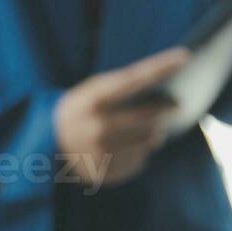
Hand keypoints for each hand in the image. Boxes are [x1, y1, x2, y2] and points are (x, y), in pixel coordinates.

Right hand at [54, 48, 187, 189]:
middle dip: (166, 110)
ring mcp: (100, 153)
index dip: (160, 67)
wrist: (46, 142)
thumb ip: (124, 90)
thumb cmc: (80, 110)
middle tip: (178, 104)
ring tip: (151, 128)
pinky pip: (137, 163)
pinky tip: (130, 148)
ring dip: (155, 134)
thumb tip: (166, 99)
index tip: (185, 56)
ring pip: (147, 143)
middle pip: (148, 117)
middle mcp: (96, 127)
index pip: (134, 79)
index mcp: (92, 99)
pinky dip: (140, 153)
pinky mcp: (103, 174)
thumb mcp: (92, 92)